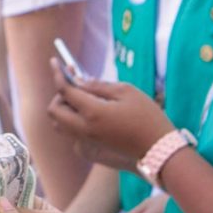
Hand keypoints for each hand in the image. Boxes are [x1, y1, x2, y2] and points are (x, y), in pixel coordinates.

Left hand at [46, 76, 173, 168]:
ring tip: (81, 96)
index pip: (64, 91)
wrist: (158, 149)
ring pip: (59, 124)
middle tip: (74, 82)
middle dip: (59, 93)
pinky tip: (90, 111)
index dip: (58, 74)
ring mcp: (86, 141)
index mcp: (92, 112)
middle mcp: (84, 129)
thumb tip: (79, 81)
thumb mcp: (126, 91)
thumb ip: (99, 85)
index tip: (55, 62)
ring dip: (63, 108)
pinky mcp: (92, 148)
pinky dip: (71, 120)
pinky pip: (70, 132)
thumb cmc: (147, 116)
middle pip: (54, 111)